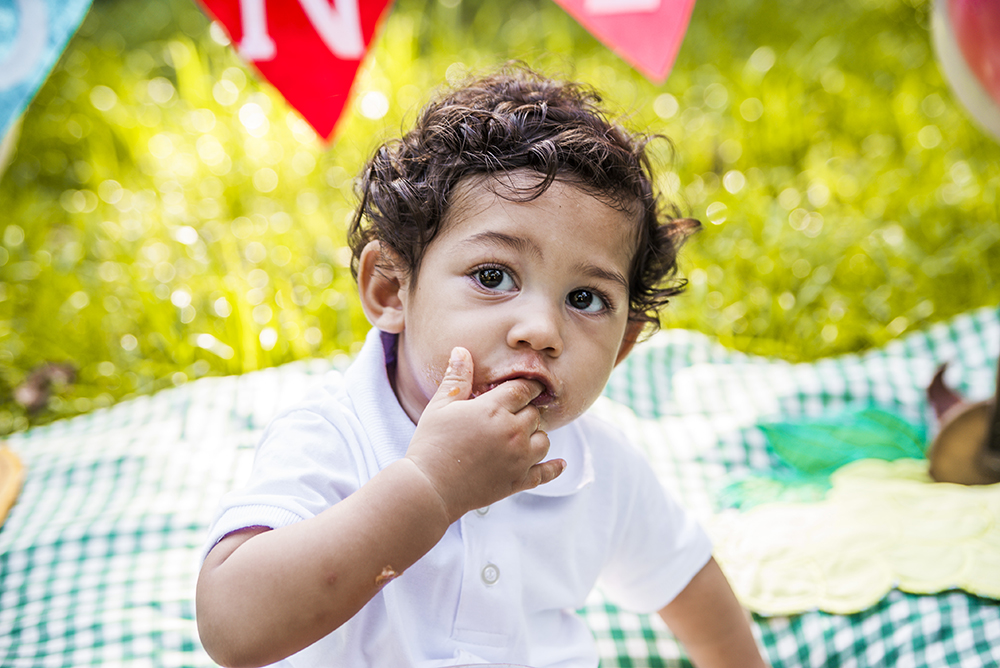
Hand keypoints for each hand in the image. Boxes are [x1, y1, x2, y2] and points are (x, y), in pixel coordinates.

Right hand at [405, 347, 565, 522]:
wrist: (429, 488)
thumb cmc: (431, 444)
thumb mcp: (440, 406)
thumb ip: (456, 378)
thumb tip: (462, 351)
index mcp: (494, 409)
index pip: (523, 389)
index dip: (525, 386)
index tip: (525, 386)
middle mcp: (513, 432)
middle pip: (534, 413)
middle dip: (526, 410)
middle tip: (515, 412)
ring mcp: (519, 459)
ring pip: (544, 440)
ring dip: (536, 435)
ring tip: (523, 435)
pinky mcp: (518, 482)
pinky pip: (545, 473)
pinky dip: (554, 468)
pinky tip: (560, 464)